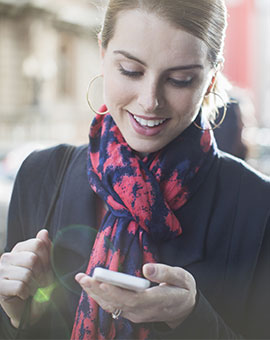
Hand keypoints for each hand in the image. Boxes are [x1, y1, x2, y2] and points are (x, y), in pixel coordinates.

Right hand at [0, 229, 53, 327]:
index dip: (47, 259)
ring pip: (26, 274)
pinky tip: (23, 294)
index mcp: (20, 248)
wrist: (31, 309)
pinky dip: (26, 292)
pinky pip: (20, 286)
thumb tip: (44, 232)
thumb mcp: (47, 265)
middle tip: (39, 281)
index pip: (38, 244)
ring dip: (34, 285)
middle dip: (41, 274)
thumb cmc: (40, 285)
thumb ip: (46, 248)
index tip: (45, 269)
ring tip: (31, 288)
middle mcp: (8, 257)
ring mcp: (0, 270)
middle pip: (33, 259)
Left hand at [75, 263, 195, 328]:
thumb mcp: (182, 278)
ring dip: (95, 293)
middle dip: (98, 290)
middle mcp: (143, 310)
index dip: (115, 292)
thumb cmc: (183, 289)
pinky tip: (92, 287)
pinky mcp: (132, 311)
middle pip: (117, 303)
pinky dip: (101, 296)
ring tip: (82, 279)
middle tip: (83, 277)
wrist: (185, 308)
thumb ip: (166, 273)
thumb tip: (147, 268)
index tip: (101, 281)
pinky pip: (114, 306)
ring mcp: (137, 313)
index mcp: (157, 300)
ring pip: (113, 306)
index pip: (132, 299)